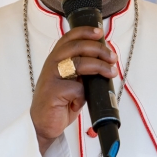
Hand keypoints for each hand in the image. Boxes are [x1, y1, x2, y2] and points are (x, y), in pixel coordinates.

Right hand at [31, 26, 117, 155]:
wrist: (44, 124)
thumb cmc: (59, 101)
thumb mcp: (71, 81)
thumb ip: (82, 70)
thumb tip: (105, 60)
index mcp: (56, 58)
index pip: (69, 38)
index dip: (85, 32)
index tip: (100, 33)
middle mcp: (52, 64)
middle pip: (77, 47)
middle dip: (98, 49)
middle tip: (112, 57)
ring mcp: (51, 77)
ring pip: (79, 63)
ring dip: (99, 66)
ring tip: (110, 73)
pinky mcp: (53, 92)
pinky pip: (77, 88)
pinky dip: (84, 94)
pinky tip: (80, 102)